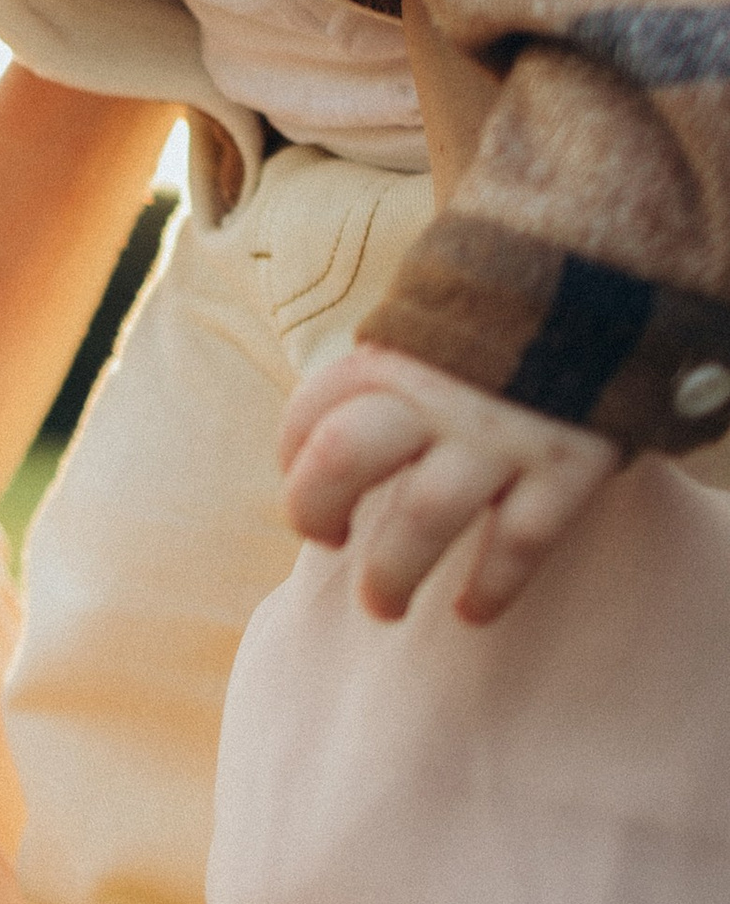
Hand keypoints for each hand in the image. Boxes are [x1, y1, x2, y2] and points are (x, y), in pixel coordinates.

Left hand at [279, 342, 619, 622]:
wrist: (610, 291)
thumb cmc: (492, 335)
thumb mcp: (423, 335)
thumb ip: (379, 385)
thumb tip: (319, 456)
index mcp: (396, 357)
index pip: (310, 413)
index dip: (292, 461)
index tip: (309, 491)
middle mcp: (439, 393)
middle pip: (344, 455)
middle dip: (314, 510)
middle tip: (326, 539)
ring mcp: (504, 433)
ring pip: (424, 516)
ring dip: (391, 573)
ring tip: (381, 604)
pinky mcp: (570, 465)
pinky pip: (520, 542)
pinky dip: (492, 586)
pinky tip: (472, 612)